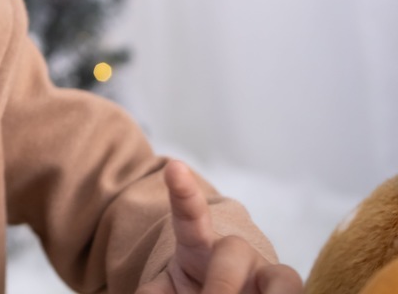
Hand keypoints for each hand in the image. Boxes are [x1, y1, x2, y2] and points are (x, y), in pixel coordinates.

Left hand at [137, 161, 301, 293]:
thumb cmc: (196, 287)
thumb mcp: (171, 287)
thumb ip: (156, 290)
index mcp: (199, 244)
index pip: (190, 214)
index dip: (183, 192)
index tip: (174, 168)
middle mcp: (238, 254)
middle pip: (235, 250)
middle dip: (222, 284)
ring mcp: (269, 275)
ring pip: (284, 278)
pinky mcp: (292, 291)